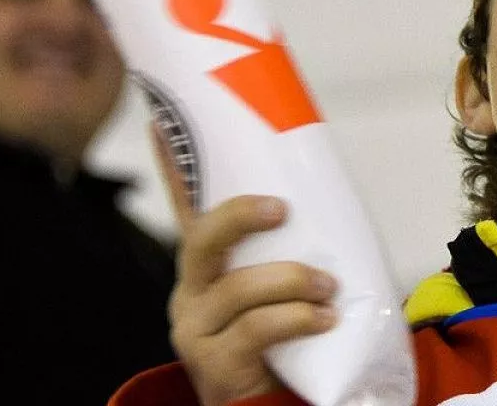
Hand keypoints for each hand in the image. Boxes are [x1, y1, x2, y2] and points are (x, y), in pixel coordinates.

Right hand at [151, 131, 337, 405]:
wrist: (272, 401)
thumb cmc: (286, 331)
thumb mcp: (285, 279)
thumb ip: (291, 243)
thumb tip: (333, 192)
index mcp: (208, 260)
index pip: (187, 205)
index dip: (171, 165)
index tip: (163, 120)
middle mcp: (192, 288)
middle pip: (201, 238)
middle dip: (240, 216)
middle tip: (280, 209)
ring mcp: (198, 326)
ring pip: (237, 287)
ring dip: (292, 280)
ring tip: (328, 286)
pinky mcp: (215, 362)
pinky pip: (256, 330)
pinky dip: (298, 318)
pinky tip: (325, 319)